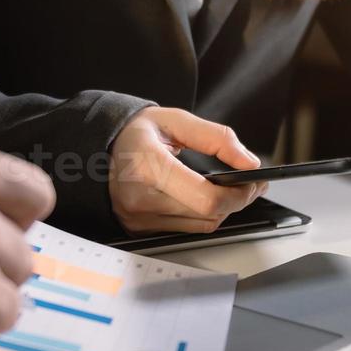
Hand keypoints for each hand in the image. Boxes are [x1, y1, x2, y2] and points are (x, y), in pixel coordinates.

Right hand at [109, 107, 267, 233]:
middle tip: (251, 183)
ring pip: (201, 226)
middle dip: (238, 200)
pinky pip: (185, 229)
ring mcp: (138, 218)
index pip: (206, 198)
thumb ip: (216, 138)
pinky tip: (207, 198)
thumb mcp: (176, 120)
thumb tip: (248, 162)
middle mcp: (140, 198)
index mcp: (147, 166)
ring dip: (223, 210)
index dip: (238, 194)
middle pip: (208, 214)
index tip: (253, 182)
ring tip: (232, 188)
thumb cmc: (135, 133)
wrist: (96, 149)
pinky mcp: (139, 229)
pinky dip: (202, 215)